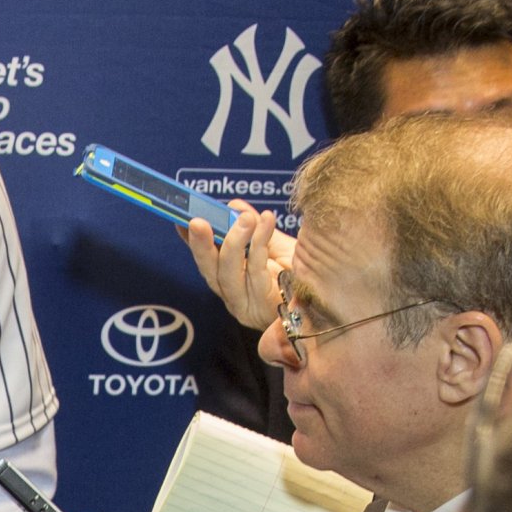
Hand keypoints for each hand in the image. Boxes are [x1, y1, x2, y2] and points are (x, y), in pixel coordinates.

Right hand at [176, 202, 295, 335]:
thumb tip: (234, 207)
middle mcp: (232, 294)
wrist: (328, 297)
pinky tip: (266, 222)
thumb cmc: (301, 273)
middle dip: (201, 245)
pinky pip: (255, 272)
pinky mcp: (262, 305)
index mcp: (230, 280)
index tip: (182, 219)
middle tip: (198, 221)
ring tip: (246, 218)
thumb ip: (253, 227)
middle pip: (209, 270)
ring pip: (228, 274)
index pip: (205, 259)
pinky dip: (258, 245)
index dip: (192, 241)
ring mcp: (245, 304)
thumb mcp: (275, 244)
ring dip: (234, 242)